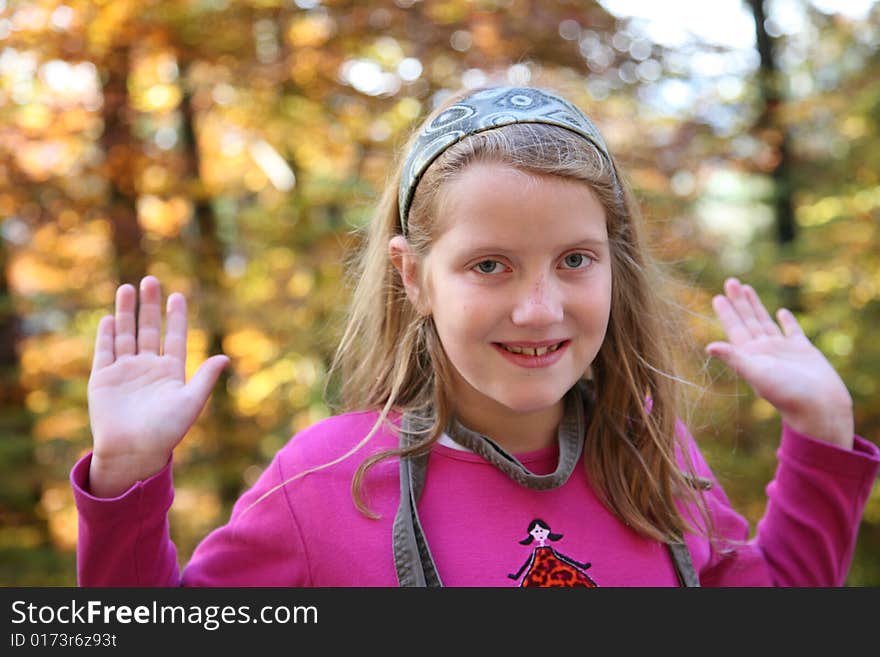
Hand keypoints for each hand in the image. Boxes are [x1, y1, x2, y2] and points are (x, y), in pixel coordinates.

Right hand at [87, 276, 229, 496]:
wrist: (134, 452)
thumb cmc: (166, 431)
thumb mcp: (191, 402)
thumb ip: (205, 379)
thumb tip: (225, 357)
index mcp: (171, 372)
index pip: (174, 337)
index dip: (176, 317)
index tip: (178, 295)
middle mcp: (148, 367)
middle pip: (149, 329)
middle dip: (150, 305)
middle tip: (150, 280)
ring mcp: (125, 371)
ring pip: (126, 334)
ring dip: (126, 313)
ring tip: (128, 288)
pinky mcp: (103, 379)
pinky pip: (105, 352)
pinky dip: (107, 335)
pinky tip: (109, 318)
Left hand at [706, 278, 853, 448]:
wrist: (819, 407)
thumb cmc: (787, 393)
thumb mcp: (756, 374)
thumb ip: (734, 359)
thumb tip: (708, 347)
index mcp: (750, 355)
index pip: (734, 328)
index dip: (726, 312)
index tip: (718, 296)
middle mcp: (764, 351)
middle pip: (748, 320)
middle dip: (738, 302)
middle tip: (730, 281)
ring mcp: (783, 350)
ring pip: (766, 322)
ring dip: (756, 306)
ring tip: (746, 288)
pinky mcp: (804, 351)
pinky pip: (792, 331)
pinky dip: (787, 321)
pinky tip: (781, 312)